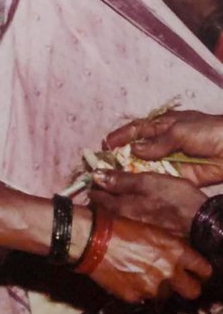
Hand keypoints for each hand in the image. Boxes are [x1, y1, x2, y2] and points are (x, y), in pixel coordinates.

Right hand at [88, 216, 211, 302]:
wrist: (90, 239)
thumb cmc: (118, 227)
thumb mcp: (149, 230)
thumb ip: (167, 248)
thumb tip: (175, 260)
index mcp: (175, 250)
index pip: (203, 270)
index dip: (199, 271)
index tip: (194, 272)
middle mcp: (168, 272)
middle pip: (192, 291)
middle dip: (185, 287)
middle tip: (173, 280)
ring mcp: (152, 287)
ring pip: (164, 295)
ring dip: (157, 287)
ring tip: (139, 273)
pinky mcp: (134, 297)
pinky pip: (142, 297)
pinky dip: (136, 290)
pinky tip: (125, 277)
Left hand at [90, 170, 206, 236]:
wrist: (201, 223)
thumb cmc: (174, 199)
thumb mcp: (148, 183)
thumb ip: (121, 180)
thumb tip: (95, 175)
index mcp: (121, 208)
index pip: (97, 197)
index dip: (91, 186)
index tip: (86, 178)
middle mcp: (123, 221)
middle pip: (103, 208)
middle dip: (96, 197)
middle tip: (92, 187)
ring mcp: (133, 228)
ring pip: (113, 215)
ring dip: (107, 205)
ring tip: (105, 195)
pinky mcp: (144, 231)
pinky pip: (125, 220)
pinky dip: (120, 212)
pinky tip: (124, 208)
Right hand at [105, 110, 222, 185]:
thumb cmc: (209, 131)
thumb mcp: (180, 131)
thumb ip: (156, 142)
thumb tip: (134, 150)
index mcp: (163, 125)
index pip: (136, 129)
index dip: (120, 136)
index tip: (104, 145)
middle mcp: (163, 142)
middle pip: (137, 149)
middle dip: (121, 156)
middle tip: (104, 165)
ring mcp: (170, 160)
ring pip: (145, 166)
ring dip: (130, 171)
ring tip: (112, 178)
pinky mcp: (178, 176)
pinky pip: (157, 179)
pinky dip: (145, 182)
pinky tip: (131, 187)